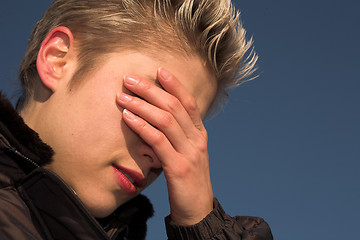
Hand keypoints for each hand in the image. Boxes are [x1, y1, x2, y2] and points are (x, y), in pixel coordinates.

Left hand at [116, 68, 213, 224]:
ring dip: (142, 105)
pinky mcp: (178, 167)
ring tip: (122, 97)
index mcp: (200, 134)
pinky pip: (158, 141)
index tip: (158, 70)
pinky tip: (128, 118)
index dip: (174, 84)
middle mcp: (197, 139)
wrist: (197, 211)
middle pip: (174, 106)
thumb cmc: (188, 180)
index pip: (189, 102)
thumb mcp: (187, 153)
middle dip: (151, 89)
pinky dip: (142, 126)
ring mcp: (189, 153)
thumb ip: (178, 136)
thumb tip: (157, 119)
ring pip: (165, 120)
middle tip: (130, 79)